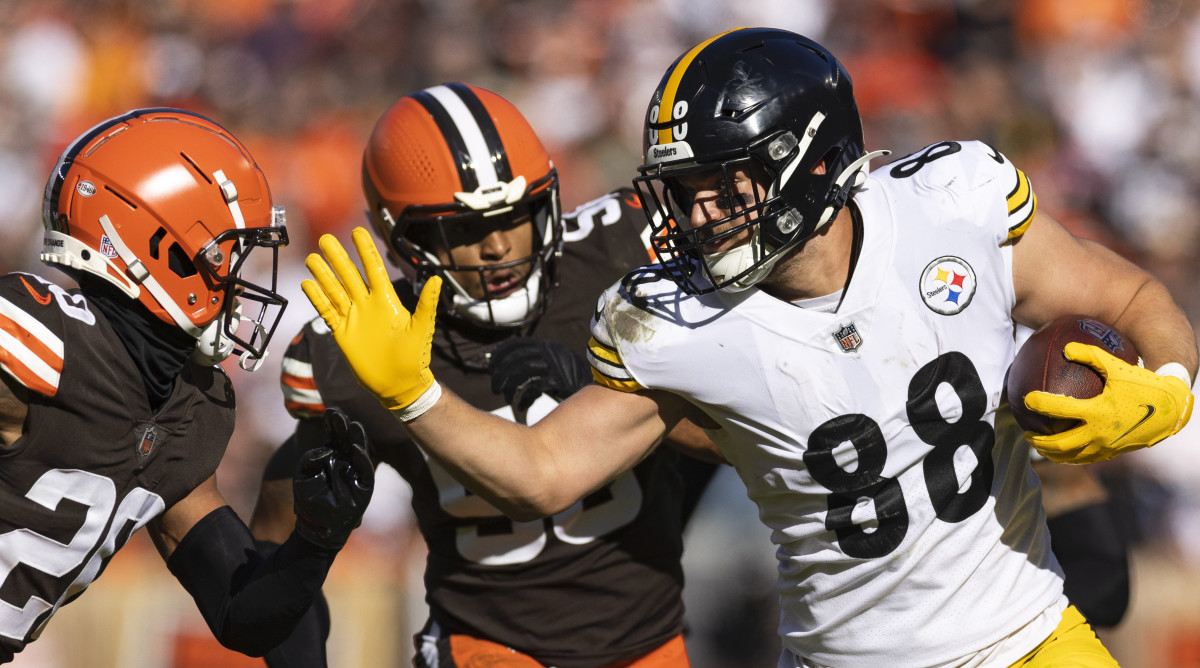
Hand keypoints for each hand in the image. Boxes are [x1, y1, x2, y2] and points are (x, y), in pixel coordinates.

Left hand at [293, 408, 374, 548]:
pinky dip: (362, 459)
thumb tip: (327, 448)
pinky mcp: (363, 486)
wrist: (316, 526)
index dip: (334, 423)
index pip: (335, 434)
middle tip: (340, 414)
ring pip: (360, 451)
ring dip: (357, 438)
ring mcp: (356, 472)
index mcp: (332, 455)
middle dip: (345, 426)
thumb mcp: (302, 474)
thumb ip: (309, 458)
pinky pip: (365, 471)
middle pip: (348, 439)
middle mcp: (346, 460)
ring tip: (354, 425)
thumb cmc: (308, 499)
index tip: (331, 410)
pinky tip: (356, 449)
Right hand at [302, 227, 440, 410]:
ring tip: (312, 257)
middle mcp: (368, 304)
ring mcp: (354, 317)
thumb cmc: (414, 356)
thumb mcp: (422, 328)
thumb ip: (426, 304)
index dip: (366, 251)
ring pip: (335, 290)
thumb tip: (436, 279)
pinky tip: (308, 284)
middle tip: (325, 238)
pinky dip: (317, 298)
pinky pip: (327, 312)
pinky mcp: (342, 332)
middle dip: (338, 257)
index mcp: (386, 300)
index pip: (374, 269)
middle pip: (349, 275)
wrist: (399, 383)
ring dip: (324, 274)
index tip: (357, 231)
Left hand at [488, 337, 592, 411]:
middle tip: (496, 388)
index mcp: (547, 348)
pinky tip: (521, 406)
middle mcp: (550, 353)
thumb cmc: (576, 382)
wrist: (608, 385)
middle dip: (502, 373)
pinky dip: (525, 398)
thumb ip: (538, 368)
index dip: (501, 355)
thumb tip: (511, 374)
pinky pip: (534, 387)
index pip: (517, 345)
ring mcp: (554, 365)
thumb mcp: (556, 369)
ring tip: (506, 397)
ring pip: (522, 372)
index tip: (491, 367)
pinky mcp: (559, 380)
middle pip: (516, 359)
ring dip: (509, 385)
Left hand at [1024, 342, 1193, 462]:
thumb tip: (1066, 347)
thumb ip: (1092, 355)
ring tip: (1040, 447)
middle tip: (1026, 432)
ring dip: (1052, 454)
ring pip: (1071, 457)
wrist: (1172, 410)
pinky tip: (1064, 452)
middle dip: (1038, 440)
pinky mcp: (1114, 453)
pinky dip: (1071, 457)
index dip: (1039, 403)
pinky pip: (1087, 459)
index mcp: (1098, 411)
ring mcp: (1107, 446)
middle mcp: (1100, 432)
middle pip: (1060, 443)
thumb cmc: (1145, 385)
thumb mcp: (1119, 367)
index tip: (1026, 399)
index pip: (1059, 409)